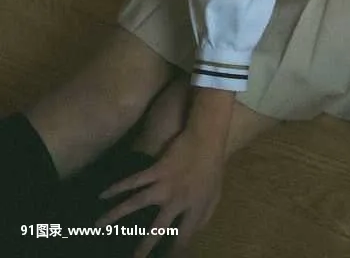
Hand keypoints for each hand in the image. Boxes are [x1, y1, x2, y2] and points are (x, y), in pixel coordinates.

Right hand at [94, 129, 223, 257]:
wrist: (207, 139)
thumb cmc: (212, 169)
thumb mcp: (215, 197)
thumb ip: (203, 218)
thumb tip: (191, 235)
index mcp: (195, 208)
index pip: (183, 237)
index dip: (174, 251)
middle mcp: (177, 199)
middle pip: (157, 228)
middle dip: (143, 246)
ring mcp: (164, 184)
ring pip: (136, 202)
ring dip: (116, 215)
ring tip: (99, 226)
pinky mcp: (155, 169)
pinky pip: (133, 180)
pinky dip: (117, 187)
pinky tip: (103, 194)